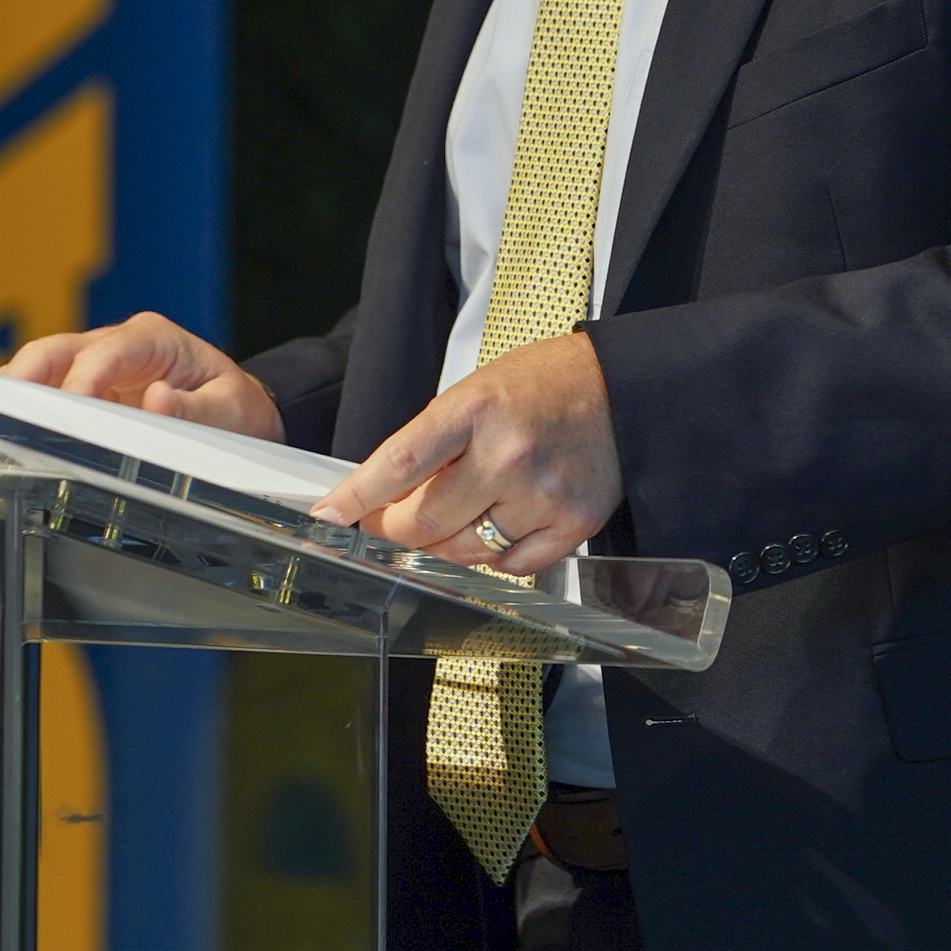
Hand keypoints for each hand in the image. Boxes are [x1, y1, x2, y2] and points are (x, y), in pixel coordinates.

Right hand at [2, 312, 284, 442]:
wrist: (239, 411)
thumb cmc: (236, 407)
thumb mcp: (232, 412)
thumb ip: (197, 410)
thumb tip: (158, 400)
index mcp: (155, 339)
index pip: (107, 352)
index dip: (83, 378)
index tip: (68, 407)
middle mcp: (120, 344)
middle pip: (58, 350)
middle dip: (25, 376)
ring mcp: (99, 365)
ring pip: (43, 368)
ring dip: (16, 391)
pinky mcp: (87, 389)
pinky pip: (48, 391)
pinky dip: (25, 406)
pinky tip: (1, 426)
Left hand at [310, 332, 617, 573]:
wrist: (620, 387)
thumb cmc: (542, 385)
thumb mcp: (474, 392)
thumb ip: (431, 443)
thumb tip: (380, 496)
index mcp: (476, 409)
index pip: (399, 464)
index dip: (357, 496)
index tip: (330, 515)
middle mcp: (509, 454)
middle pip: (424, 521)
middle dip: (394, 528)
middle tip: (387, 521)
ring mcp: (544, 493)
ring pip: (464, 551)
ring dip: (442, 544)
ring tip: (451, 517)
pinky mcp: (574, 523)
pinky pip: (511, 566)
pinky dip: (493, 557)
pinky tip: (496, 525)